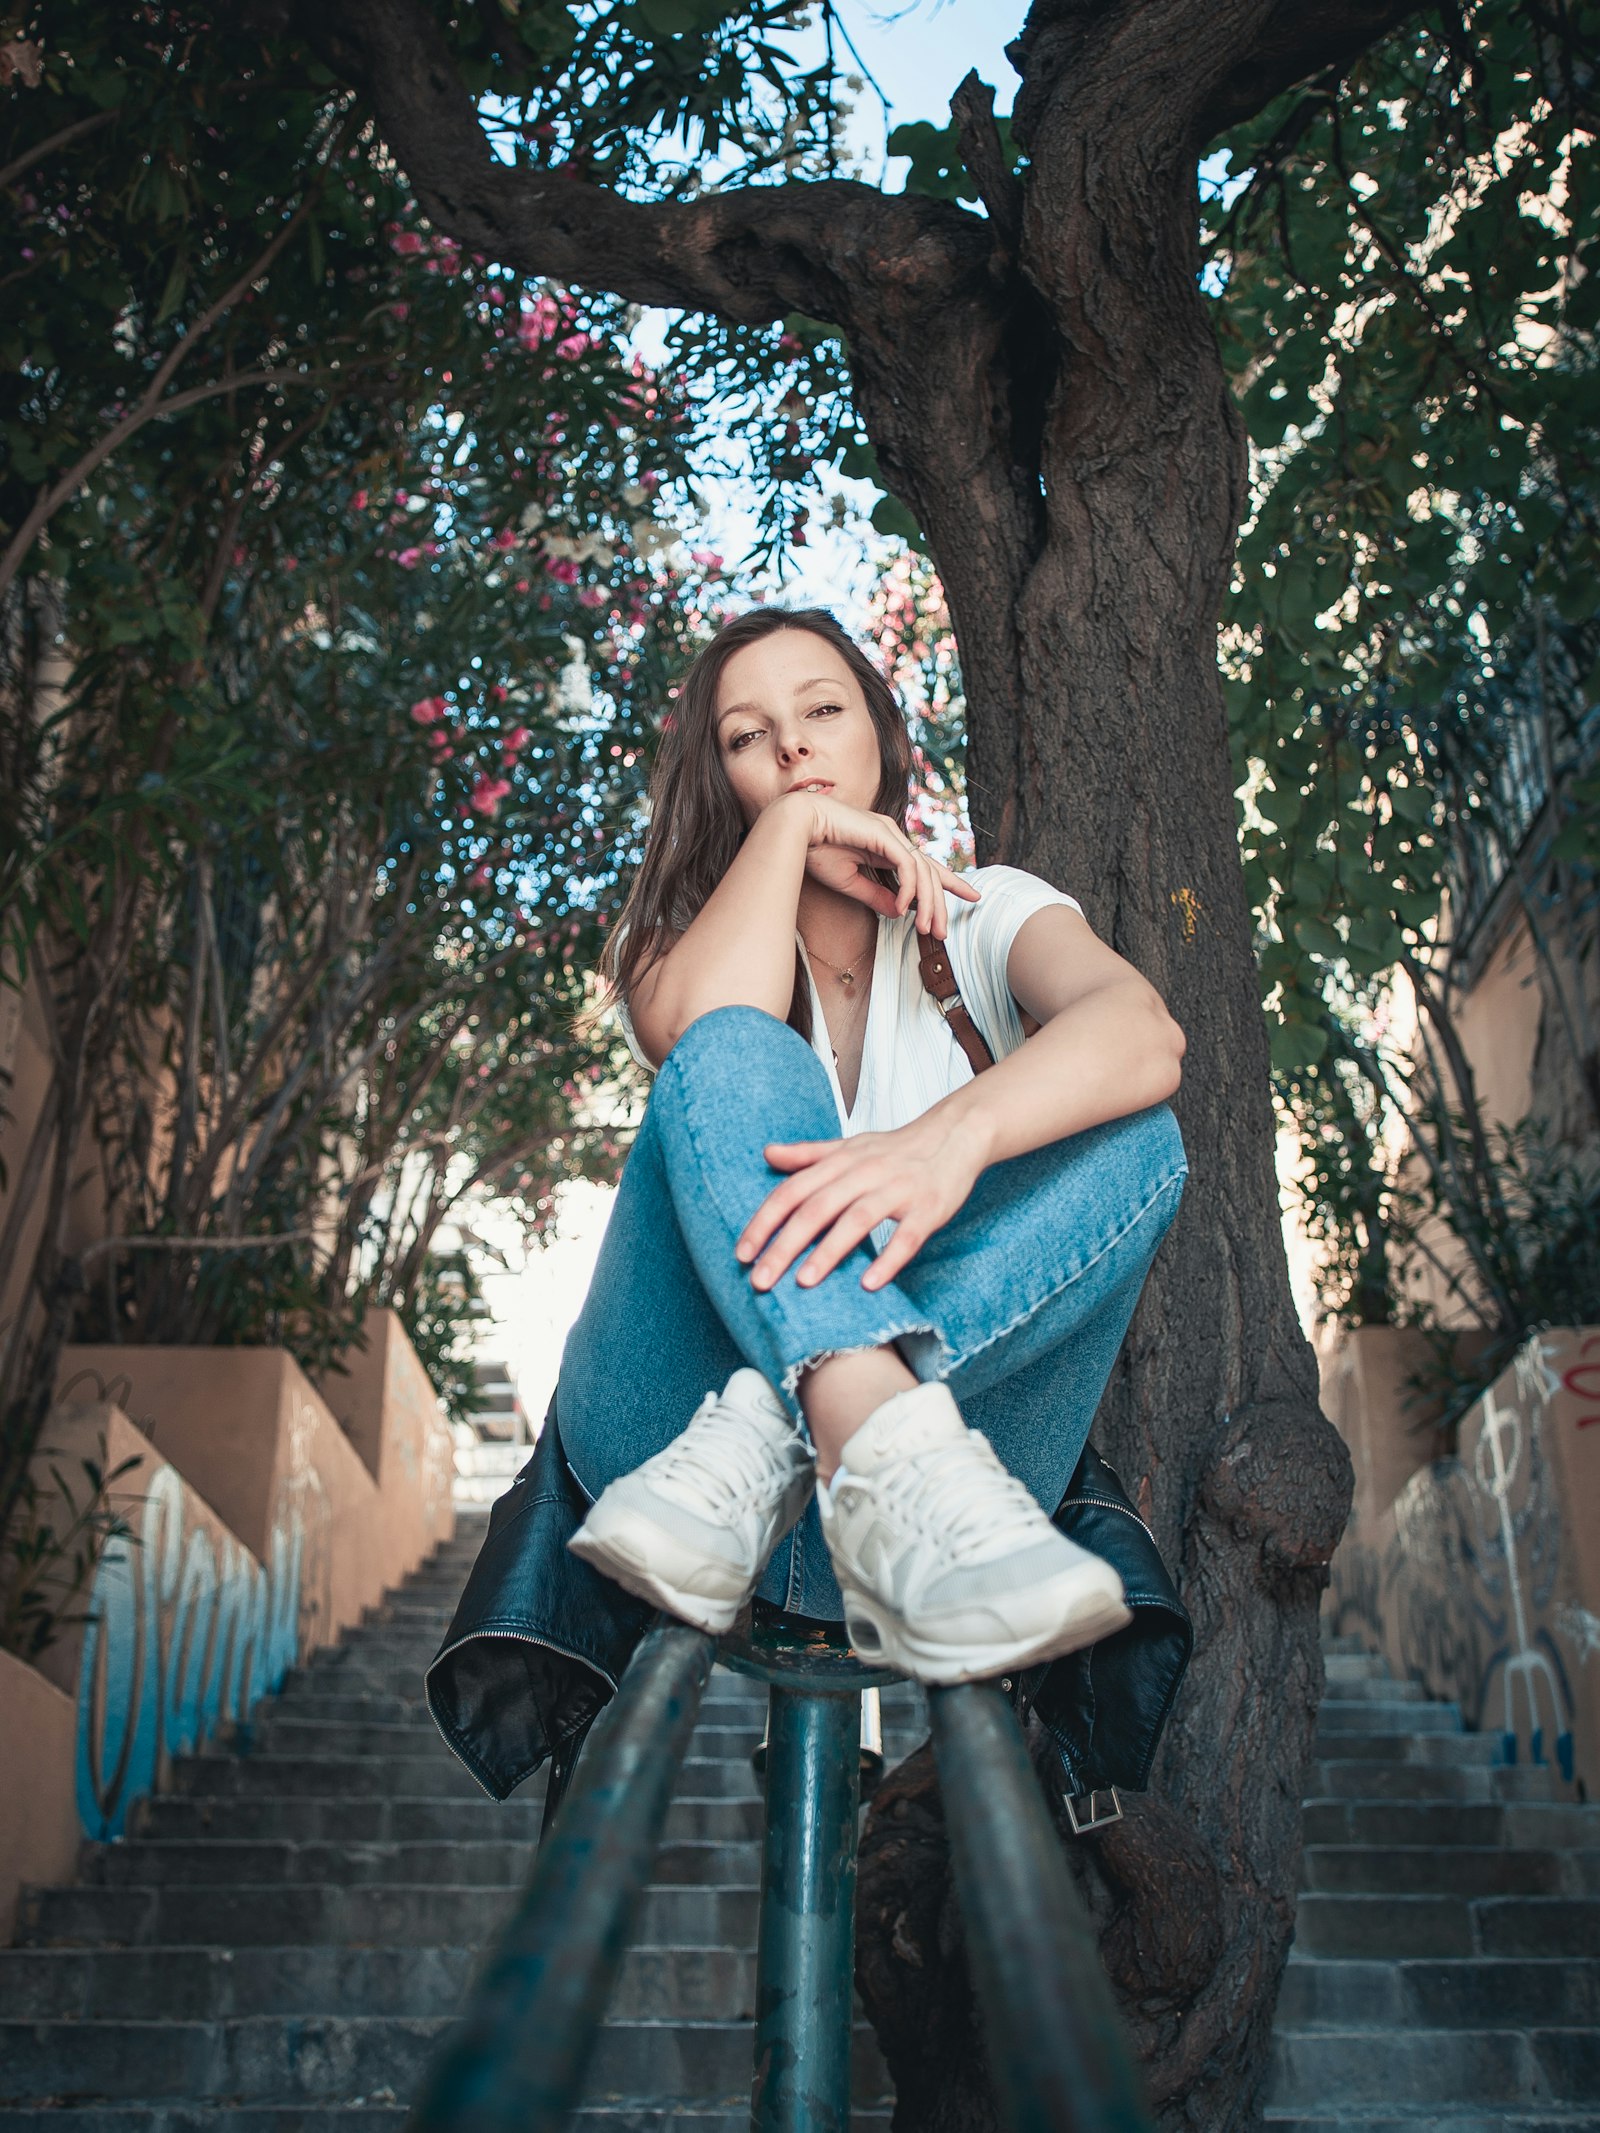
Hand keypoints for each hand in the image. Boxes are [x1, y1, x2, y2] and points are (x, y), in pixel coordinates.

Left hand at [735, 1112, 982, 1293]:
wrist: (955, 1135)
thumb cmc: (896, 1149)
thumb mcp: (850, 1146)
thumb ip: (808, 1154)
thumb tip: (767, 1153)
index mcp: (841, 1161)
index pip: (792, 1192)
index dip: (765, 1222)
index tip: (742, 1254)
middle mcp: (865, 1173)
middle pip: (817, 1209)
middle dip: (786, 1245)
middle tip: (760, 1281)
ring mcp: (898, 1190)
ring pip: (857, 1220)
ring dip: (829, 1251)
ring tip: (804, 1282)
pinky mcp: (928, 1208)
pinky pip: (907, 1237)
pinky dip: (889, 1259)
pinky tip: (869, 1284)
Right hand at [778, 792, 978, 938]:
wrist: (792, 828)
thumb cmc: (814, 849)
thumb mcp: (850, 882)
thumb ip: (876, 895)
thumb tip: (899, 912)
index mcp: (885, 844)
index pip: (924, 865)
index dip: (948, 881)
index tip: (971, 895)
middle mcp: (892, 836)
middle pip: (929, 871)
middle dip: (940, 902)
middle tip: (944, 932)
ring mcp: (889, 832)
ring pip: (923, 870)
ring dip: (927, 903)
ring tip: (928, 929)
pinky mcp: (883, 834)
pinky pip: (907, 865)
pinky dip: (909, 889)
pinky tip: (904, 908)